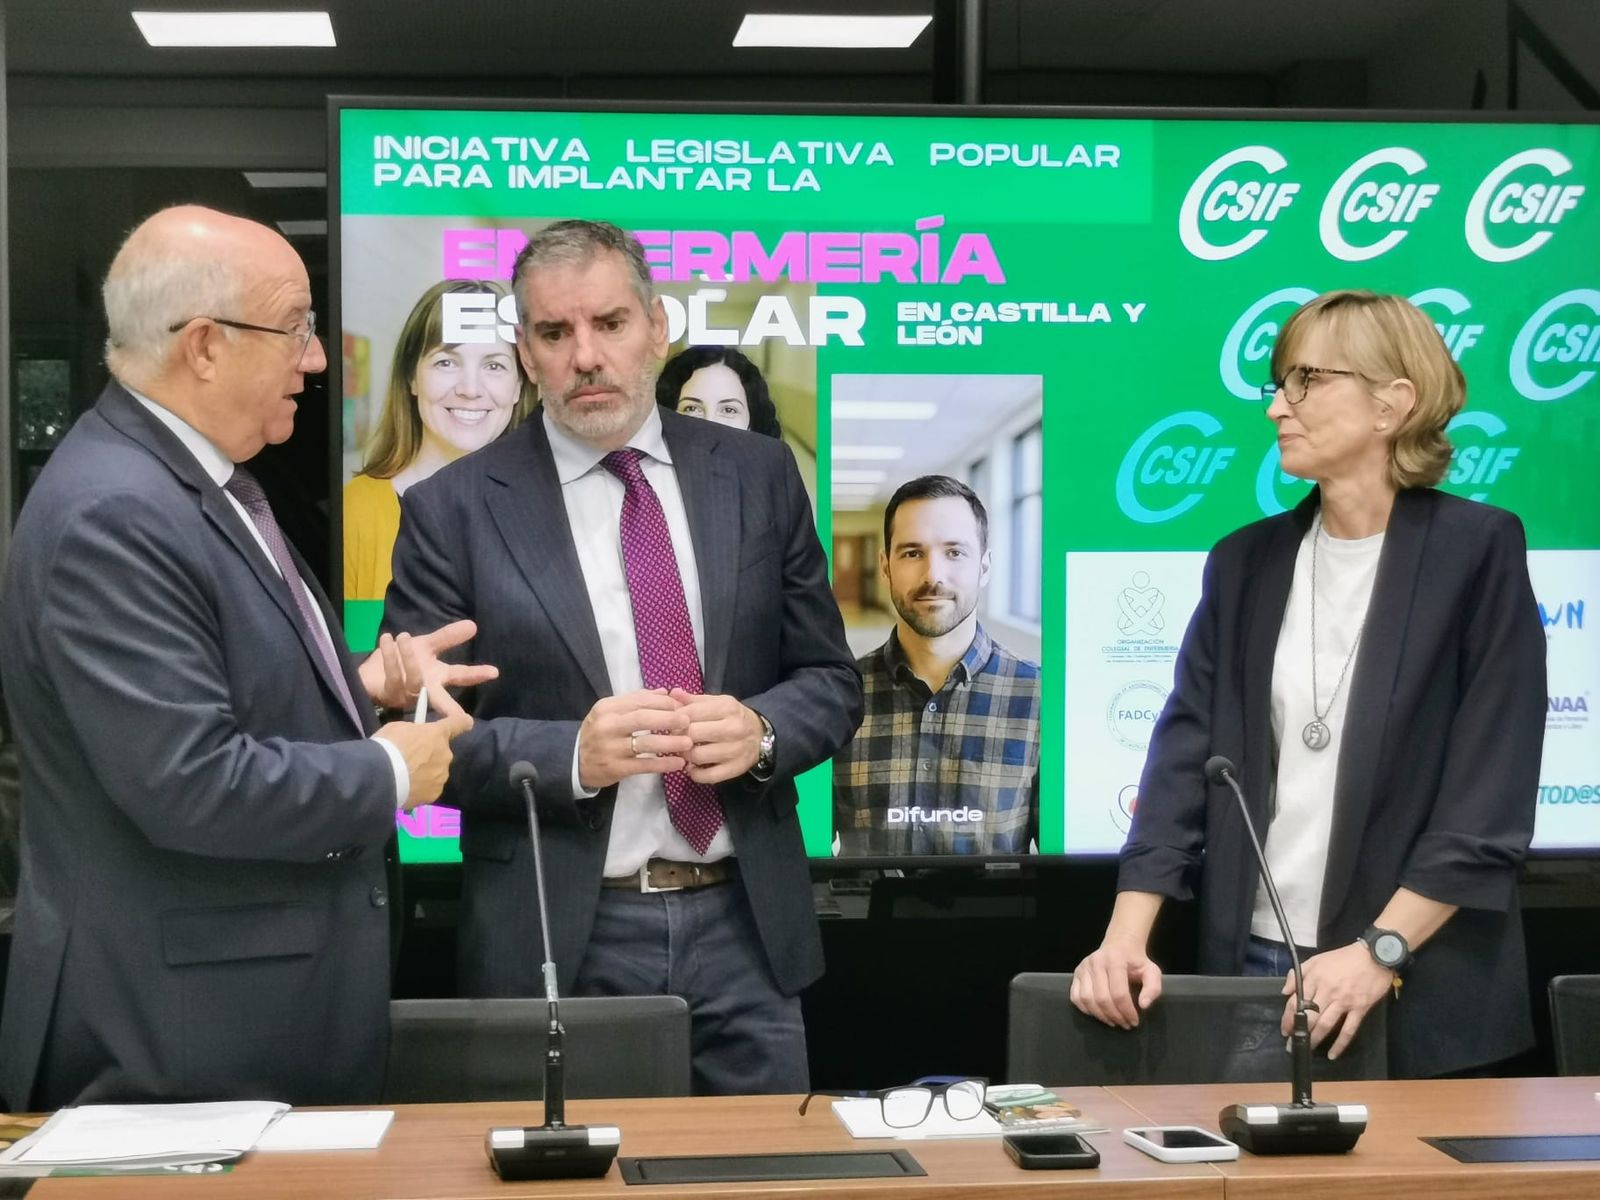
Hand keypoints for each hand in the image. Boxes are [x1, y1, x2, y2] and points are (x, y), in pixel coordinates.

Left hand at [359, 619, 499, 720]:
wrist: (373, 673)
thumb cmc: (403, 661)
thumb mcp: (427, 645)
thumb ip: (448, 637)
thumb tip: (473, 625)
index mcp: (437, 677)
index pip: (461, 675)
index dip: (477, 674)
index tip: (494, 672)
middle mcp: (425, 688)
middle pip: (440, 698)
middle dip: (449, 706)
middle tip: (459, 715)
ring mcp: (406, 693)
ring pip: (413, 680)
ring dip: (409, 657)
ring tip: (404, 636)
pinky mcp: (389, 691)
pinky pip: (392, 674)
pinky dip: (390, 655)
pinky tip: (388, 639)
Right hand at [374, 710, 471, 809]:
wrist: (381, 777)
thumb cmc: (388, 746)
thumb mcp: (399, 728)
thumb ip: (415, 732)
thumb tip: (418, 738)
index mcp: (438, 734)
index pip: (459, 722)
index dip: (461, 722)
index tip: (464, 722)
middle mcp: (446, 754)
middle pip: (442, 751)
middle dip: (431, 753)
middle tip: (411, 759)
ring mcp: (442, 775)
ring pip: (437, 771)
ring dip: (427, 772)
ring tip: (406, 777)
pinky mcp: (435, 793)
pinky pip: (430, 787)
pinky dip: (422, 787)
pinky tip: (407, 788)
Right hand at [578, 690, 692, 790]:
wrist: (575, 761)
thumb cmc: (598, 733)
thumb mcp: (610, 712)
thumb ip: (636, 700)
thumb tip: (665, 692)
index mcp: (607, 708)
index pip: (639, 701)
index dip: (663, 703)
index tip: (681, 706)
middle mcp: (607, 726)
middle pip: (643, 719)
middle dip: (669, 719)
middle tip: (687, 721)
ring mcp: (611, 748)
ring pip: (645, 743)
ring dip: (670, 742)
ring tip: (688, 743)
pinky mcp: (616, 768)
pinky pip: (644, 765)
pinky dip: (663, 764)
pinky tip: (678, 763)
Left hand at [670, 689, 762, 784]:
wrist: (760, 734)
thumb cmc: (732, 716)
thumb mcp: (716, 703)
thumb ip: (693, 700)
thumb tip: (673, 693)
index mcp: (727, 708)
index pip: (691, 713)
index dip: (675, 720)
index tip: (673, 724)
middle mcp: (734, 728)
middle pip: (693, 734)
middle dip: (679, 737)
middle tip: (677, 739)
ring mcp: (736, 750)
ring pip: (698, 756)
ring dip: (685, 756)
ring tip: (685, 752)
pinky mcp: (736, 768)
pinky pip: (708, 776)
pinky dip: (695, 774)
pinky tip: (693, 767)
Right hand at [1070, 938, 1163, 1028]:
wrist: (1119, 945)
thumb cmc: (1136, 961)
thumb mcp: (1152, 971)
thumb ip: (1153, 988)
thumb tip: (1143, 1006)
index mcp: (1115, 960)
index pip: (1119, 993)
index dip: (1127, 1011)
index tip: (1134, 1021)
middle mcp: (1096, 962)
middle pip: (1102, 998)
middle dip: (1115, 1016)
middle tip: (1125, 1024)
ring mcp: (1083, 967)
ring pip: (1087, 999)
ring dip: (1100, 1015)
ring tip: (1113, 1021)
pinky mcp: (1076, 973)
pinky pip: (1076, 997)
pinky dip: (1086, 1010)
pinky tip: (1099, 1013)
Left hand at [1280, 942, 1392, 1058]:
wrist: (1374, 955)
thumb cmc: (1343, 958)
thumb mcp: (1316, 960)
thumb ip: (1298, 974)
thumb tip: (1285, 992)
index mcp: (1315, 979)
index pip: (1296, 1002)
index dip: (1288, 1018)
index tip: (1285, 1029)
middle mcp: (1327, 991)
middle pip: (1309, 1016)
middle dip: (1298, 1032)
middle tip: (1291, 1044)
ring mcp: (1344, 1001)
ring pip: (1326, 1024)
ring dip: (1315, 1039)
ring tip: (1306, 1050)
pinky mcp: (1360, 1008)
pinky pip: (1349, 1029)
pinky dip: (1340, 1044)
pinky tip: (1332, 1054)